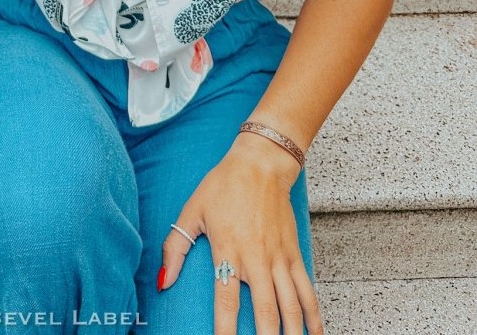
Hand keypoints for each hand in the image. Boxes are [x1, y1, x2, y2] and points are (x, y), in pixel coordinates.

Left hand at [157, 142, 323, 334]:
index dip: (226, 329)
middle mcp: (257, 258)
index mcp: (229, 249)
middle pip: (266, 311)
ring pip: (291, 305)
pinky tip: (316, 334)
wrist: (260, 163)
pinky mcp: (294, 253)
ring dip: (292, 333)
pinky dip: (314, 315)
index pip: (226, 299)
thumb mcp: (192, 210)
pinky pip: (307, 290)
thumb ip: (176, 248)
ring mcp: (279, 257)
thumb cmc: (224, 184)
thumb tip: (164, 281)